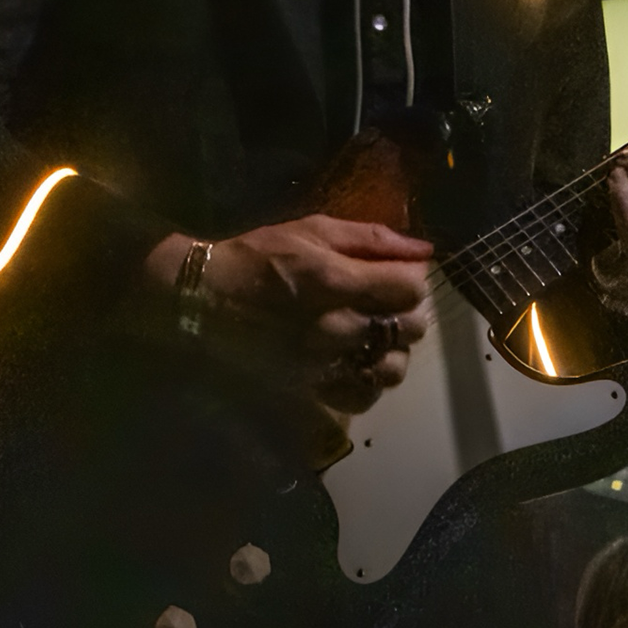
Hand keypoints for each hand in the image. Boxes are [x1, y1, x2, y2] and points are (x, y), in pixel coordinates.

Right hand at [147, 216, 433, 433]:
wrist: (203, 301)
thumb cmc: (257, 259)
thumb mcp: (309, 231)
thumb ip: (370, 239)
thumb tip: (424, 250)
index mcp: (334, 280)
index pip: (410, 288)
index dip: (412, 279)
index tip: (397, 274)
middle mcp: (333, 327)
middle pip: (408, 328)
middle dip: (406, 311)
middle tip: (385, 302)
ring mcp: (323, 364)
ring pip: (392, 367)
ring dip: (392, 349)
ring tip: (373, 334)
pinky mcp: (310, 388)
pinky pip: (363, 396)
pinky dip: (369, 381)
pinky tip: (357, 362)